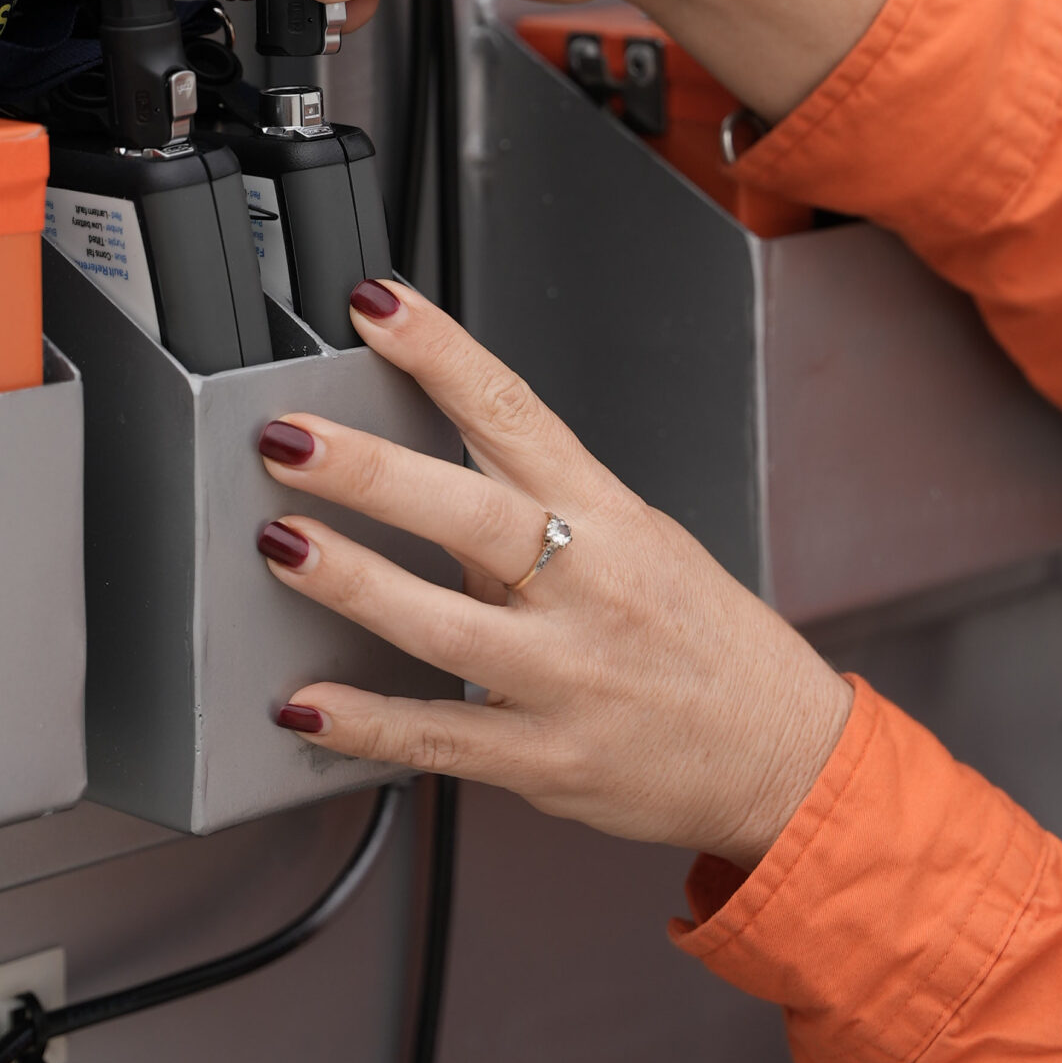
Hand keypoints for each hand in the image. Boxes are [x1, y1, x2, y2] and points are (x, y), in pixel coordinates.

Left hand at [253, 280, 853, 867]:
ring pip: (443, 625)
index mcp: (611, 515)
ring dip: (354, 582)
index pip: (516, 412)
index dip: (442, 352)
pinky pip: (441, 737)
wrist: (779, 753)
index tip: (378, 305)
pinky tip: (305, 703)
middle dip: (372, 471)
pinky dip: (367, 721)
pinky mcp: (545, 757)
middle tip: (291, 438)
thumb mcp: (642, 541)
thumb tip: (425, 470)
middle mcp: (589, 588)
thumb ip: (538, 509)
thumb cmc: (705, 639)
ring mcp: (567, 676)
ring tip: (282, 546)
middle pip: (471, 512)